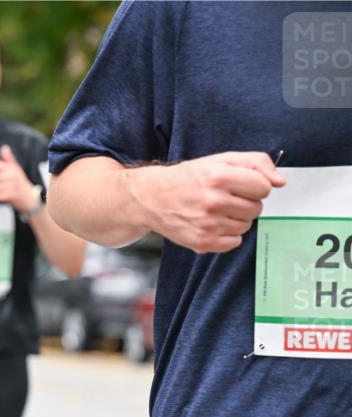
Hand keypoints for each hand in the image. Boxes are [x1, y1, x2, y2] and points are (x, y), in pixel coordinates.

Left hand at [0, 145, 38, 211]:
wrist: (30, 197)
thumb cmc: (20, 182)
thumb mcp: (16, 169)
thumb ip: (8, 159)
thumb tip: (4, 147)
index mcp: (11, 167)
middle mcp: (12, 175)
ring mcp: (12, 185)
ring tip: (2, 190)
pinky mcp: (12, 195)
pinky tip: (4, 196)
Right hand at [130, 151, 285, 253]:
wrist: (151, 198)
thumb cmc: (188, 178)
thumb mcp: (220, 160)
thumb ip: (256, 163)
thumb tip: (280, 182)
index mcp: (219, 177)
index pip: (264, 188)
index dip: (254, 186)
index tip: (239, 185)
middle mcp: (213, 201)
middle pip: (256, 209)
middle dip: (245, 202)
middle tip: (225, 198)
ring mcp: (207, 224)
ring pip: (246, 226)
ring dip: (236, 219)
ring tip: (216, 210)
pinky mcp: (202, 242)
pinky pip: (234, 242)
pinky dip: (227, 235)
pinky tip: (212, 224)